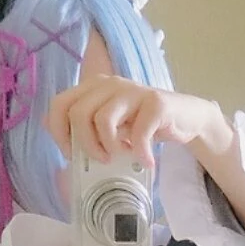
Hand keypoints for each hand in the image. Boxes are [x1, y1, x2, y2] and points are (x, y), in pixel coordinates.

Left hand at [42, 73, 220, 168]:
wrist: (185, 118)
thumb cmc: (144, 126)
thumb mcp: (112, 126)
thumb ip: (89, 129)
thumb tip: (66, 143)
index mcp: (93, 88)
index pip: (59, 104)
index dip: (60, 133)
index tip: (74, 154)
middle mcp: (110, 85)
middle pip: (78, 113)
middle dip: (86, 144)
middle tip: (102, 159)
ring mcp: (133, 91)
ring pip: (103, 119)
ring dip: (109, 146)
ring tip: (122, 156)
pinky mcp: (156, 103)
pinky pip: (138, 132)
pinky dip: (141, 152)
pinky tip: (147, 160)